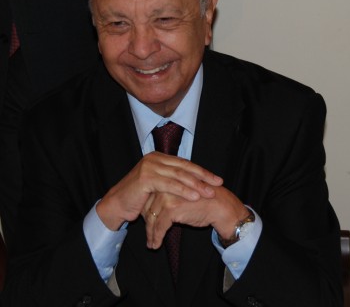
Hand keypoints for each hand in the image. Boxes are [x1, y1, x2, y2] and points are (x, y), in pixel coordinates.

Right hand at [96, 152, 222, 229]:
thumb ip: (172, 180)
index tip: (216, 179)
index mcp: (159, 158)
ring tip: (210, 192)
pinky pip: (169, 184)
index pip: (185, 163)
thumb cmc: (139, 198)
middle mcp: (155, 158)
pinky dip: (183, 190)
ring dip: (196, 184)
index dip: (202, 171)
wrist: (117, 205)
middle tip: (218, 183)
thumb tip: (195, 182)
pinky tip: (194, 196)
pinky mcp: (146, 177)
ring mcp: (150, 166)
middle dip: (203, 176)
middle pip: (184, 167)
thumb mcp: (159, 186)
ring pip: (179, 175)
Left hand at [143, 186, 248, 248]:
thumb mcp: (184, 195)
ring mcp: (167, 195)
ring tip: (151, 244)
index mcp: (168, 179)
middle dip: (147, 224)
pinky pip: (159, 226)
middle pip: (147, 207)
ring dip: (150, 233)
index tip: (146, 225)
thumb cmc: (204, 201)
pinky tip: (155, 245)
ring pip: (152, 218)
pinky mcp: (171, 207)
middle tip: (147, 236)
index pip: (149, 197)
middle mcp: (166, 185)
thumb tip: (150, 209)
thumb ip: (169, 196)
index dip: (146, 212)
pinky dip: (156, 237)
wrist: (220, 206)